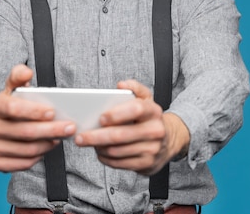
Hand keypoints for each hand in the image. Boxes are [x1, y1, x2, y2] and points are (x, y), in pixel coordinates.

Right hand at [0, 64, 75, 172]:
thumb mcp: (14, 88)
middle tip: (70, 128)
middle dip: (51, 130)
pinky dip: (38, 157)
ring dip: (47, 144)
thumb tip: (26, 71)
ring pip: (26, 149)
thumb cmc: (12, 104)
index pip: (12, 108)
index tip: (53, 112)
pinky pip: (22, 163)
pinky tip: (47, 148)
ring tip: (61, 137)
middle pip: (23, 131)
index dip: (34, 111)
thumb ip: (19, 75)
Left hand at [74, 80, 189, 175]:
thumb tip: (121, 85)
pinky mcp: (147, 164)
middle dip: (96, 137)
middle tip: (80, 137)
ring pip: (118, 151)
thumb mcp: (146, 99)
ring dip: (99, 148)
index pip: (136, 109)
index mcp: (153, 111)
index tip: (100, 118)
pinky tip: (100, 152)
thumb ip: (134, 88)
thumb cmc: (149, 118)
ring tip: (88, 143)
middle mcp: (156, 130)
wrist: (169, 140)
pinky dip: (106, 158)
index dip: (117, 114)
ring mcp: (152, 149)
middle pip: (121, 135)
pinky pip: (121, 163)